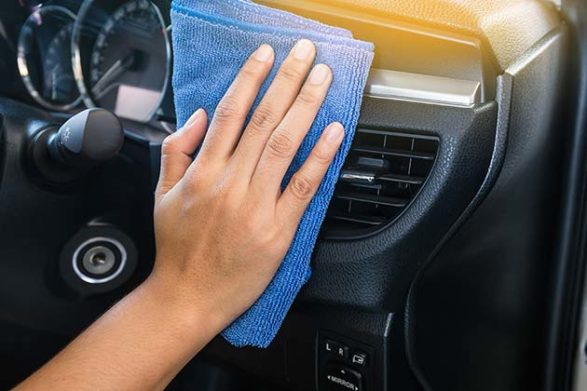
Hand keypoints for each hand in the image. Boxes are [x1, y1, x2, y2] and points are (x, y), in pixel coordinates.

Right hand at [150, 39, 343, 331]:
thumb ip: (176, 151)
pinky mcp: (278, 230)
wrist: (187, 298)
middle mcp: (229, 183)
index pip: (230, 113)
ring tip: (323, 79)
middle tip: (306, 54)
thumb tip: (196, 116)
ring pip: (285, 145)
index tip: (266, 55)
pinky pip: (303, 186)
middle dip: (287, 80)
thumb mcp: (161, 195)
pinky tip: (334, 132)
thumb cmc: (178, 249)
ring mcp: (256, 206)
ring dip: (306, 106)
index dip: (250, 79)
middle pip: (264, 121)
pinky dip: (320, 157)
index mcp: (202, 172)